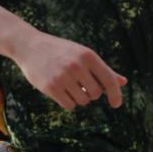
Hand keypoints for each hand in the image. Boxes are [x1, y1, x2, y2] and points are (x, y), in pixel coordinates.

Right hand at [12, 31, 126, 109]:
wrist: (29, 46)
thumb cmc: (59, 51)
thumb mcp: (82, 55)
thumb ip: (102, 69)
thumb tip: (123, 82)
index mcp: (88, 56)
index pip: (108, 80)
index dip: (115, 94)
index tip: (116, 105)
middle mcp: (77, 66)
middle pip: (95, 93)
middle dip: (90, 93)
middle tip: (80, 85)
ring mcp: (63, 77)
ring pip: (82, 101)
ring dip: (78, 98)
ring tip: (68, 86)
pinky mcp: (51, 87)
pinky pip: (69, 105)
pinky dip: (68, 102)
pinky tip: (60, 92)